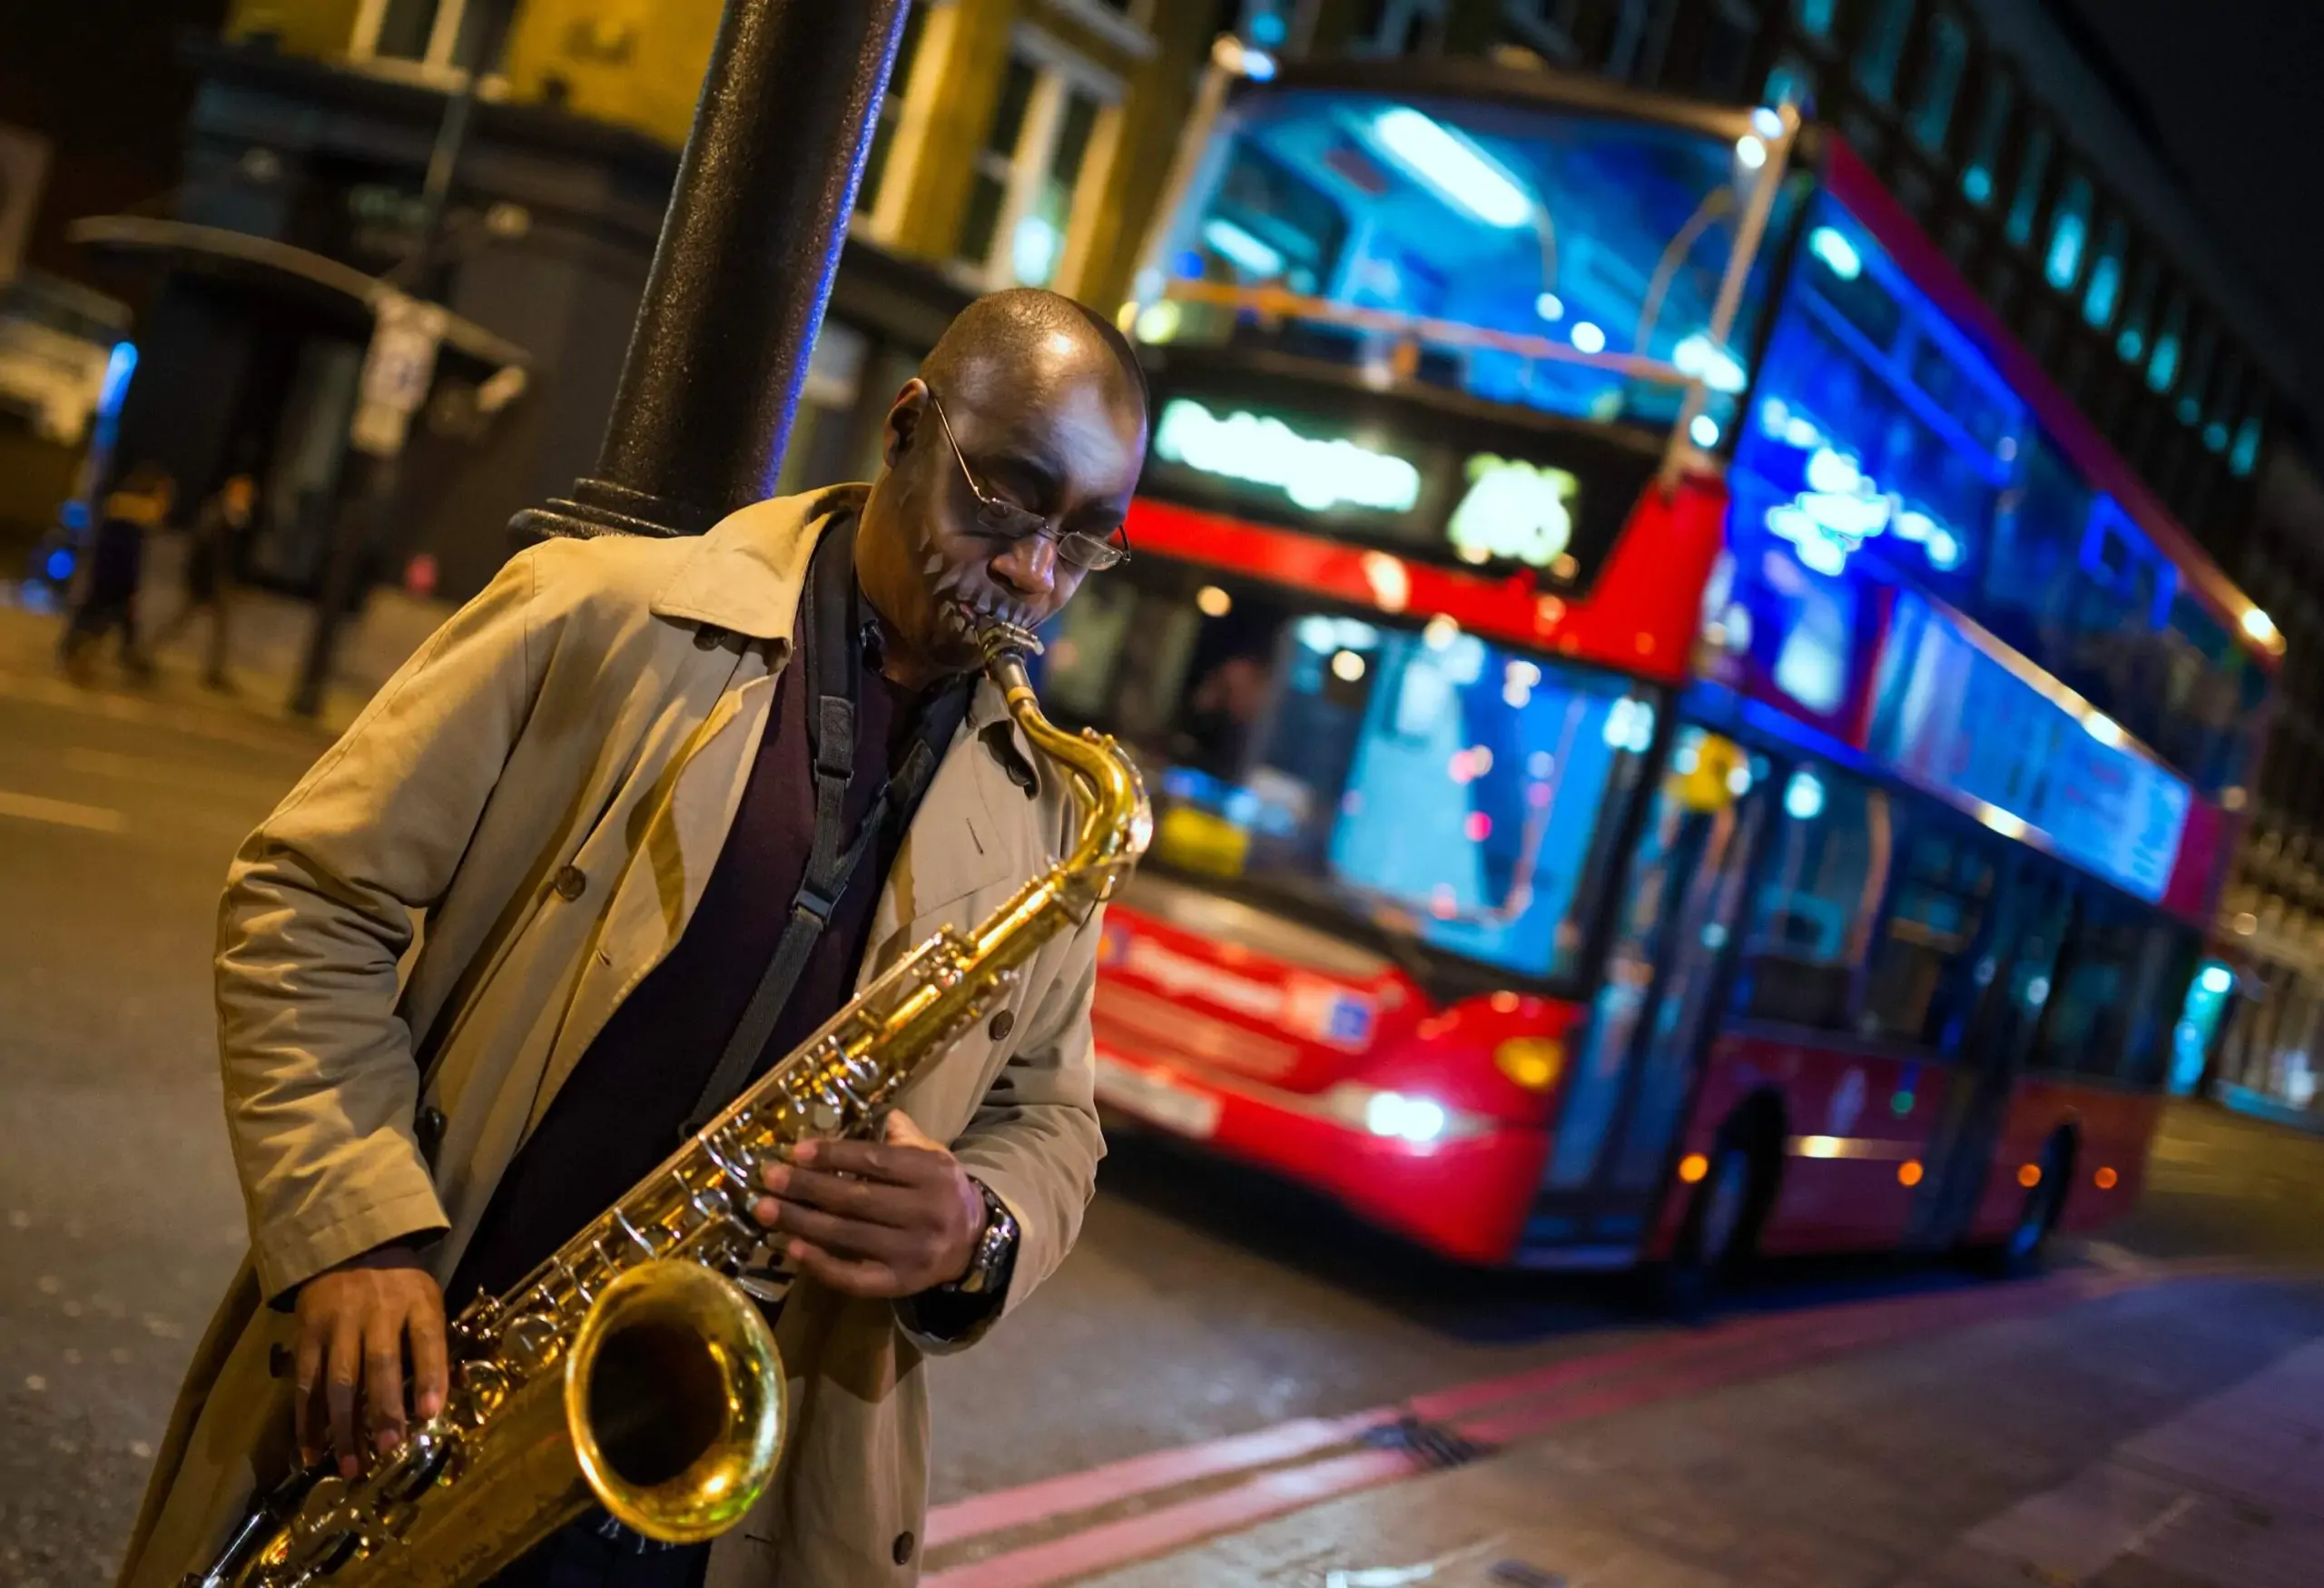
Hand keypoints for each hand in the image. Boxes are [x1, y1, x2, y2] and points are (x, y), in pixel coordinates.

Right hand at [292, 1244, 448, 1478]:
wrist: (348, 1249)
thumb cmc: (399, 1287)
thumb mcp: (427, 1301)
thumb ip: (433, 1345)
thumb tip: (441, 1403)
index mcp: (416, 1301)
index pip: (427, 1339)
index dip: (430, 1376)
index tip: (430, 1415)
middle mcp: (376, 1312)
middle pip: (379, 1365)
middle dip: (384, 1410)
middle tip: (388, 1450)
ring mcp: (337, 1324)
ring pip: (338, 1382)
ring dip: (344, 1428)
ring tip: (352, 1467)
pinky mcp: (306, 1336)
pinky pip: (305, 1385)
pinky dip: (307, 1422)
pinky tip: (313, 1453)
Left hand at [752, 1111, 985, 1297]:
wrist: (972, 1243)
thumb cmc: (941, 1191)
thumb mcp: (934, 1156)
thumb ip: (903, 1137)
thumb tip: (870, 1116)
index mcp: (933, 1174)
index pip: (876, 1162)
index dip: (834, 1155)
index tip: (796, 1151)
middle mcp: (926, 1213)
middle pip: (856, 1198)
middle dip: (807, 1187)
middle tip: (769, 1178)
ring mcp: (912, 1252)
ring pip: (848, 1235)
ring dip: (801, 1222)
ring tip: (765, 1210)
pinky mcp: (899, 1283)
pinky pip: (854, 1276)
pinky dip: (820, 1263)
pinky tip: (792, 1248)